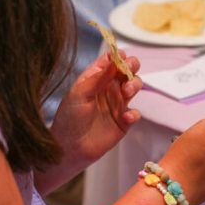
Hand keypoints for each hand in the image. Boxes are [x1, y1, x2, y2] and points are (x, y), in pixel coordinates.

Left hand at [51, 52, 141, 168]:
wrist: (70, 148)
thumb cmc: (69, 119)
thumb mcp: (80, 94)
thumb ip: (98, 77)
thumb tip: (114, 59)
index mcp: (95, 79)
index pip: (111, 61)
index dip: (118, 56)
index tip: (121, 58)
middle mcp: (108, 88)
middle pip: (127, 71)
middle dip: (132, 67)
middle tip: (128, 72)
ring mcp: (117, 104)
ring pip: (135, 87)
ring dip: (134, 85)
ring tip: (126, 92)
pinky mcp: (124, 121)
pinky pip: (136, 113)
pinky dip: (134, 113)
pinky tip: (125, 117)